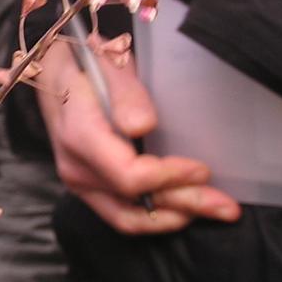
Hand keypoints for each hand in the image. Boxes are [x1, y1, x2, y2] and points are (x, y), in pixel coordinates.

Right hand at [36, 43, 239, 233]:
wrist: (54, 74)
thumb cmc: (87, 64)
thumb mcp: (108, 62)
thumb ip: (126, 93)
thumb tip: (142, 126)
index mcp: (80, 135)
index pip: (128, 175)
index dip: (169, 178)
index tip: (202, 169)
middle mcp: (76, 167)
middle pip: (134, 203)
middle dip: (185, 206)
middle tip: (227, 207)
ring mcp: (79, 182)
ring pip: (128, 218)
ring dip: (173, 218)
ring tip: (212, 211)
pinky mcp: (88, 188)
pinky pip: (121, 214)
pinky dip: (155, 216)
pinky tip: (183, 209)